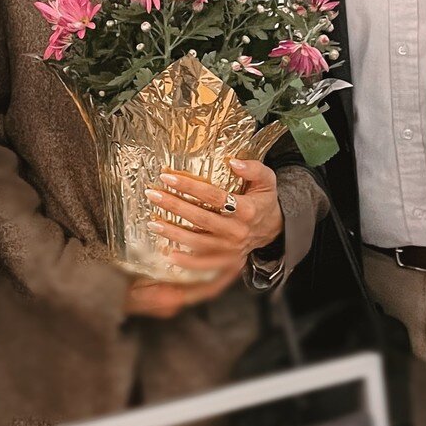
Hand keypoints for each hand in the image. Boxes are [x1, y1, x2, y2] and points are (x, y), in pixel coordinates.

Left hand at [127, 159, 283, 320]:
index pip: (213, 196)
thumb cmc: (263, 199)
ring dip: (173, 232)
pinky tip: (168, 252)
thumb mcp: (266, 179)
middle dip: (174, 205)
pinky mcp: (226, 260)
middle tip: (152, 194)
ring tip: (153, 222)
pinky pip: (204, 263)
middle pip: (200, 218)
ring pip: (197, 241)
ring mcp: (231, 248)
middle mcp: (237, 231)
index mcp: (247, 209)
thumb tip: (233, 162)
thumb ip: (253, 168)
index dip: (189, 186)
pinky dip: (186, 261)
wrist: (272, 228)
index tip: (167, 177)